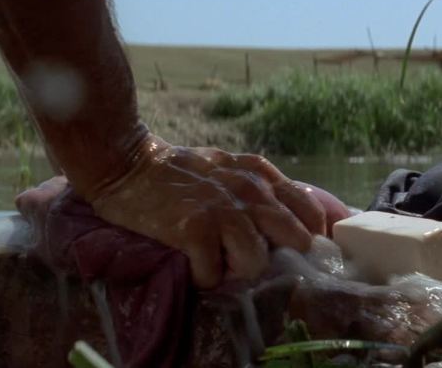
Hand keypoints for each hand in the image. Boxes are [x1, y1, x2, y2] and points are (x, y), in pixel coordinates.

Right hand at [85, 134, 334, 287]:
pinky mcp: (194, 229)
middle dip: (280, 257)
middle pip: (296, 239)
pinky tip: (192, 264)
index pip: (312, 211)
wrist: (129, 163)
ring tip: (216, 260)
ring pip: (257, 262)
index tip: (300, 252)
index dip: (312, 237)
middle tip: (252, 259)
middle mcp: (251, 191)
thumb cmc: (182, 172)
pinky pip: (213, 274)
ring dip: (237, 270)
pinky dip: (203, 277)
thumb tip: (296, 220)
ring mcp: (224, 210)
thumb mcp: (232, 169)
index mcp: (262, 176)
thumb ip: (262, 189)